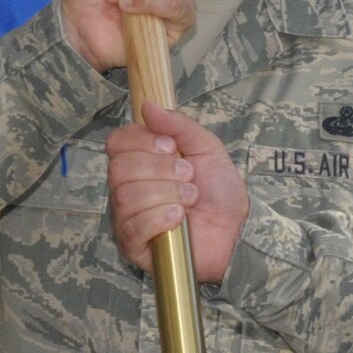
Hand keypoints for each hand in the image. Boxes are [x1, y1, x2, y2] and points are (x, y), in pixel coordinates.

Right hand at [106, 102, 248, 281]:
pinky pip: (132, 227)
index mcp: (139, 161)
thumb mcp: (206, 148)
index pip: (117, 142)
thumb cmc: (218, 191)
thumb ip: (179, 125)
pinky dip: (159, 218)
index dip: (142, 142)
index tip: (172, 148)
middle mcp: (126, 188)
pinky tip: (178, 218)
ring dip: (166, 193)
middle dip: (161, 170)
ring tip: (190, 199)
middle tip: (189, 176)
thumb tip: (148, 106)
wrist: (236, 230)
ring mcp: (126, 217)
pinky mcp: (133, 246)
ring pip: (126, 196)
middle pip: (119, 169)